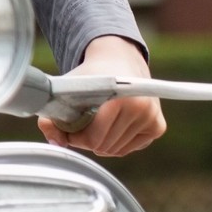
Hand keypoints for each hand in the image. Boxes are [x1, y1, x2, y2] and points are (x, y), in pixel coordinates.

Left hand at [37, 35, 166, 157]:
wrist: (118, 61)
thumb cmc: (91, 77)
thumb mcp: (67, 89)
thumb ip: (53, 115)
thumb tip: (55, 141)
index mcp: (121, 99)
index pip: (93, 138)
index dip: (75, 136)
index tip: (68, 127)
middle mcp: (142, 109)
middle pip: (104, 146)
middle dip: (87, 140)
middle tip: (80, 125)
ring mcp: (153, 119)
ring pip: (116, 150)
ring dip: (101, 142)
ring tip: (94, 123)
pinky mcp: (158, 126)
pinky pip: (129, 148)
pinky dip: (116, 142)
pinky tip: (111, 125)